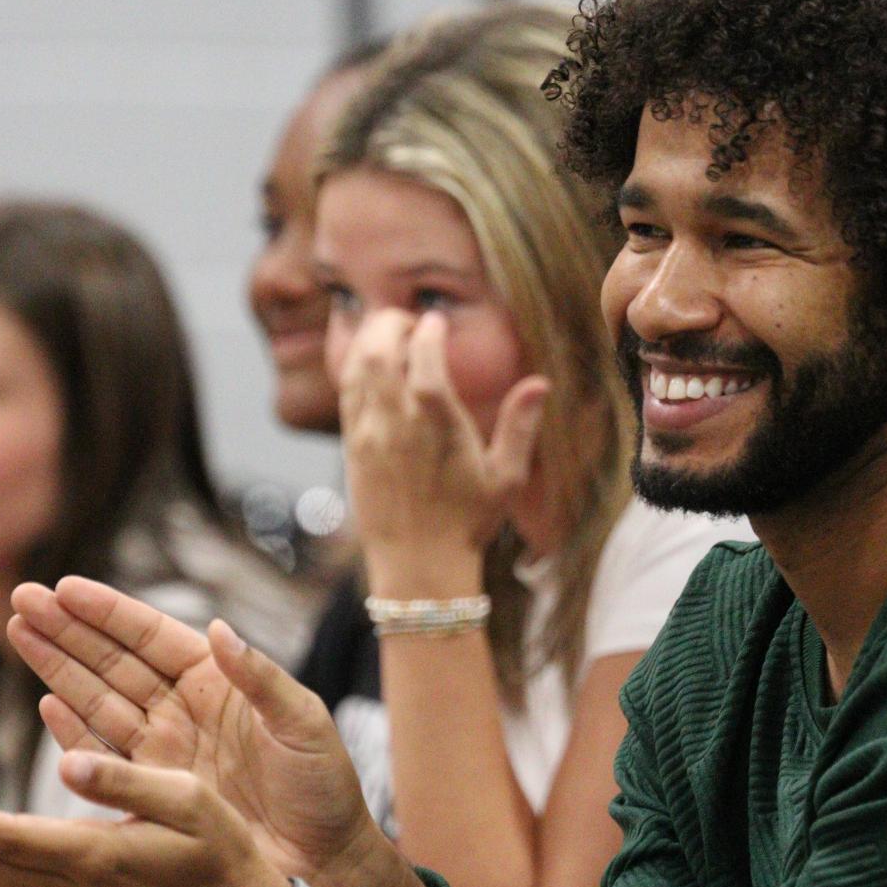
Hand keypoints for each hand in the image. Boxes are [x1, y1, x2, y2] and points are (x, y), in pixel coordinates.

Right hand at [7, 577, 385, 886]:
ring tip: (20, 633)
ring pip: (97, 699)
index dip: (107, 612)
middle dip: (67, 630)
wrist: (323, 864)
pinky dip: (73, 732)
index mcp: (217, 682)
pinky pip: (103, 756)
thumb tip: (218, 628)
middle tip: (22, 599)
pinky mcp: (152, 793)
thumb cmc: (324, 790)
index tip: (65, 587)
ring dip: (58, 668)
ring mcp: (163, 751)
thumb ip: (260, 678)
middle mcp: (182, 710)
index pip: (151, 636)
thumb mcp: (302, 724)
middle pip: (112, 661)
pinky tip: (46, 703)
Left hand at [338, 309, 548, 569]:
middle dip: (390, 323)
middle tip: (408, 320)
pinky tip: (371, 363)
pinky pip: (347, 393)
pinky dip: (356, 367)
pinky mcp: (351, 448)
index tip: (436, 321)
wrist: (417, 566)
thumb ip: (520, 427)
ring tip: (388, 333)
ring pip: (357, 368)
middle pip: (380, 352)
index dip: (429, 331)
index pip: (426, 359)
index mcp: (437, 428)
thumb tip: (539, 383)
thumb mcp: (506, 479)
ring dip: (369, 340)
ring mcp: (368, 435)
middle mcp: (397, 425)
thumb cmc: (467, 523)